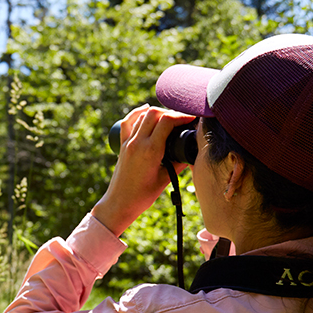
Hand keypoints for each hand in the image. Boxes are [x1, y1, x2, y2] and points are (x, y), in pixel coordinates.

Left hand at [91, 105, 194, 235]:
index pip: (167, 121)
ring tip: (169, 118)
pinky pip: (127, 122)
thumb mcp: (166, 179)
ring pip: (142, 115)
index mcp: (151, 150)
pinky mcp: (122, 145)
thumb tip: (192, 152)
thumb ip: (179, 163)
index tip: (192, 118)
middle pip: (154, 113)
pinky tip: (145, 109)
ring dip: (157, 112)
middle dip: (171, 112)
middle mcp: (138, 143)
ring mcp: (128, 142)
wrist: (119, 203)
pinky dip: (137, 113)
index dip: (182, 116)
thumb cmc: (142, 196)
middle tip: (183, 119)